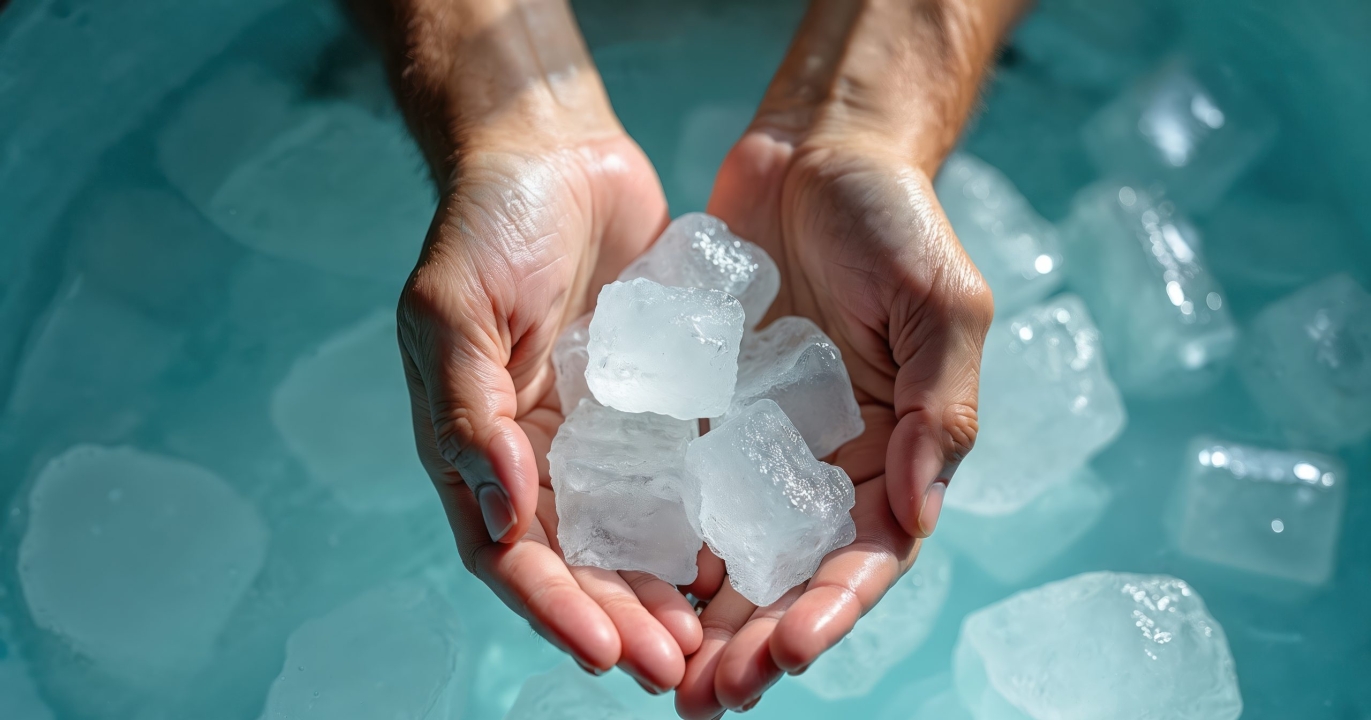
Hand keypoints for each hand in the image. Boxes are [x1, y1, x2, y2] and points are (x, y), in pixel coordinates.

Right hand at [370, 0, 704, 689]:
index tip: (606, 653)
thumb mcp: (455, 309)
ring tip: (715, 636)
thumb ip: (467, 411)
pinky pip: (680, 474)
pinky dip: (703, 520)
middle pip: (579, 562)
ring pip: (634, 534)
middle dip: (623, 620)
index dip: (552, 609)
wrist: (554, 150)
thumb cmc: (489, 222)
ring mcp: (600, 432)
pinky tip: (744, 554)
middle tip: (681, 667)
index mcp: (480, 444)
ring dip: (666, 590)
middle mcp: (540, 454)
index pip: (508, 553)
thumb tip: (501, 515)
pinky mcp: (655, 402)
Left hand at [670, 0, 1019, 712]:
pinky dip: (658, 540)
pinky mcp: (707, 410)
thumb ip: (939, 408)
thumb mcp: (942, 305)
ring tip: (663, 672)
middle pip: (790, 574)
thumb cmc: (896, 218)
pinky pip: (680, 485)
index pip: (864, 555)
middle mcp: (827, 461)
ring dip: (701, 617)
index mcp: (893, 451)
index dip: (830, 611)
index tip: (787, 654)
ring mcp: (764, 440)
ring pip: (731, 550)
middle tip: (705, 697)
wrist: (817, 149)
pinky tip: (621, 581)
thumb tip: (919, 514)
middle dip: (752, 642)